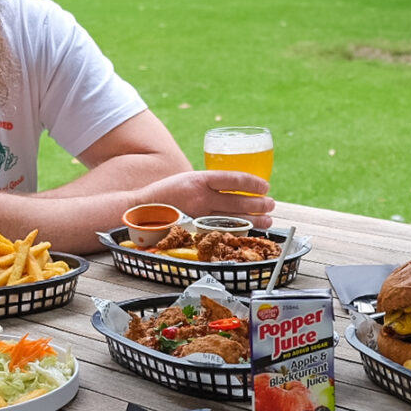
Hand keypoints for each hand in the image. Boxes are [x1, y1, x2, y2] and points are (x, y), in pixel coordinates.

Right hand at [137, 171, 273, 228]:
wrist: (140, 210)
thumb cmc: (166, 194)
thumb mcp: (187, 179)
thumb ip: (207, 184)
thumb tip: (233, 188)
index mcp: (199, 179)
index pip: (232, 179)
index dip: (252, 183)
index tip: (265, 186)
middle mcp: (200, 197)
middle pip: (237, 201)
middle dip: (258, 203)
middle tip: (271, 204)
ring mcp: (198, 216)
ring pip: (232, 219)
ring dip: (253, 220)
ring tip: (267, 220)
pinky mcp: (195, 231)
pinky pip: (221, 232)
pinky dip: (237, 232)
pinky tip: (248, 231)